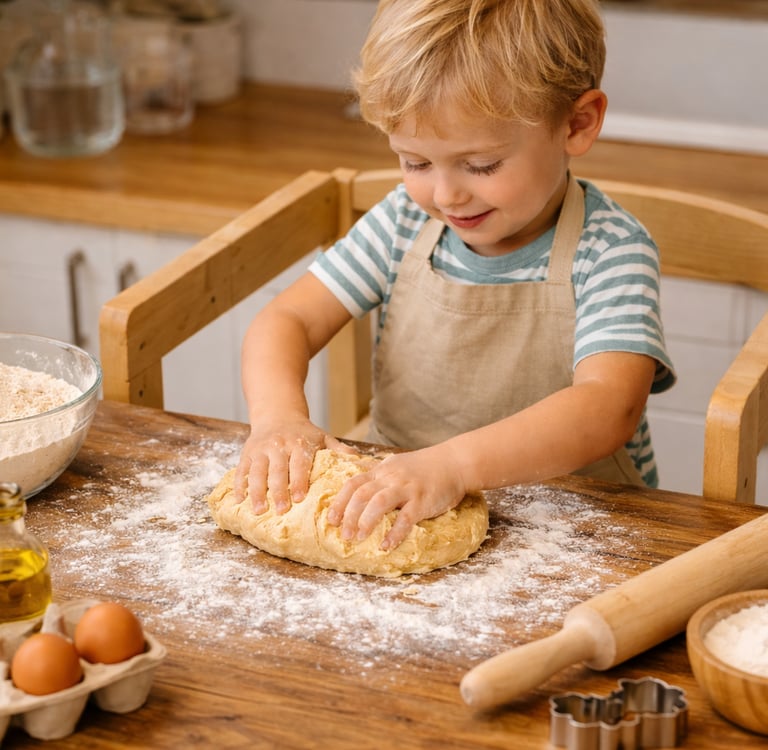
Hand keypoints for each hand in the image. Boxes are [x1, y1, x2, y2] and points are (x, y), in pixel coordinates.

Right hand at [234, 414, 349, 514]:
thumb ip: (339, 450)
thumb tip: (361, 461)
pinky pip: (241, 470)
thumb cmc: (304, 432)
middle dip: (278, 491)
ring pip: (256, 472)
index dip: (298, 480)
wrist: (277, 413)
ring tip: (259, 510)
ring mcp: (261, 450)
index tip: (299, 498)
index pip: (299, 463)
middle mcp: (278, 446)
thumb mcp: (323, 437)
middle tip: (281, 510)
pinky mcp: (247, 453)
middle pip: (277, 470)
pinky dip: (239, 485)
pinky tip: (239, 500)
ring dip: (256, 492)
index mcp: (299, 443)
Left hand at [327, 447, 467, 550]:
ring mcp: (407, 488)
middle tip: (343, 535)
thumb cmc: (425, 467)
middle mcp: (391, 478)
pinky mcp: (422, 500)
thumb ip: (378, 475)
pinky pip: (405, 518)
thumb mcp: (396, 464)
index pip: (353, 484)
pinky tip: (386, 545)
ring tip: (358, 538)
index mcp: (382, 471)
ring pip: (379, 502)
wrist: (454, 462)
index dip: (339, 502)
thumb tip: (357, 484)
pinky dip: (394, 533)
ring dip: (365, 521)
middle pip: (361, 494)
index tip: (331, 519)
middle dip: (348, 515)